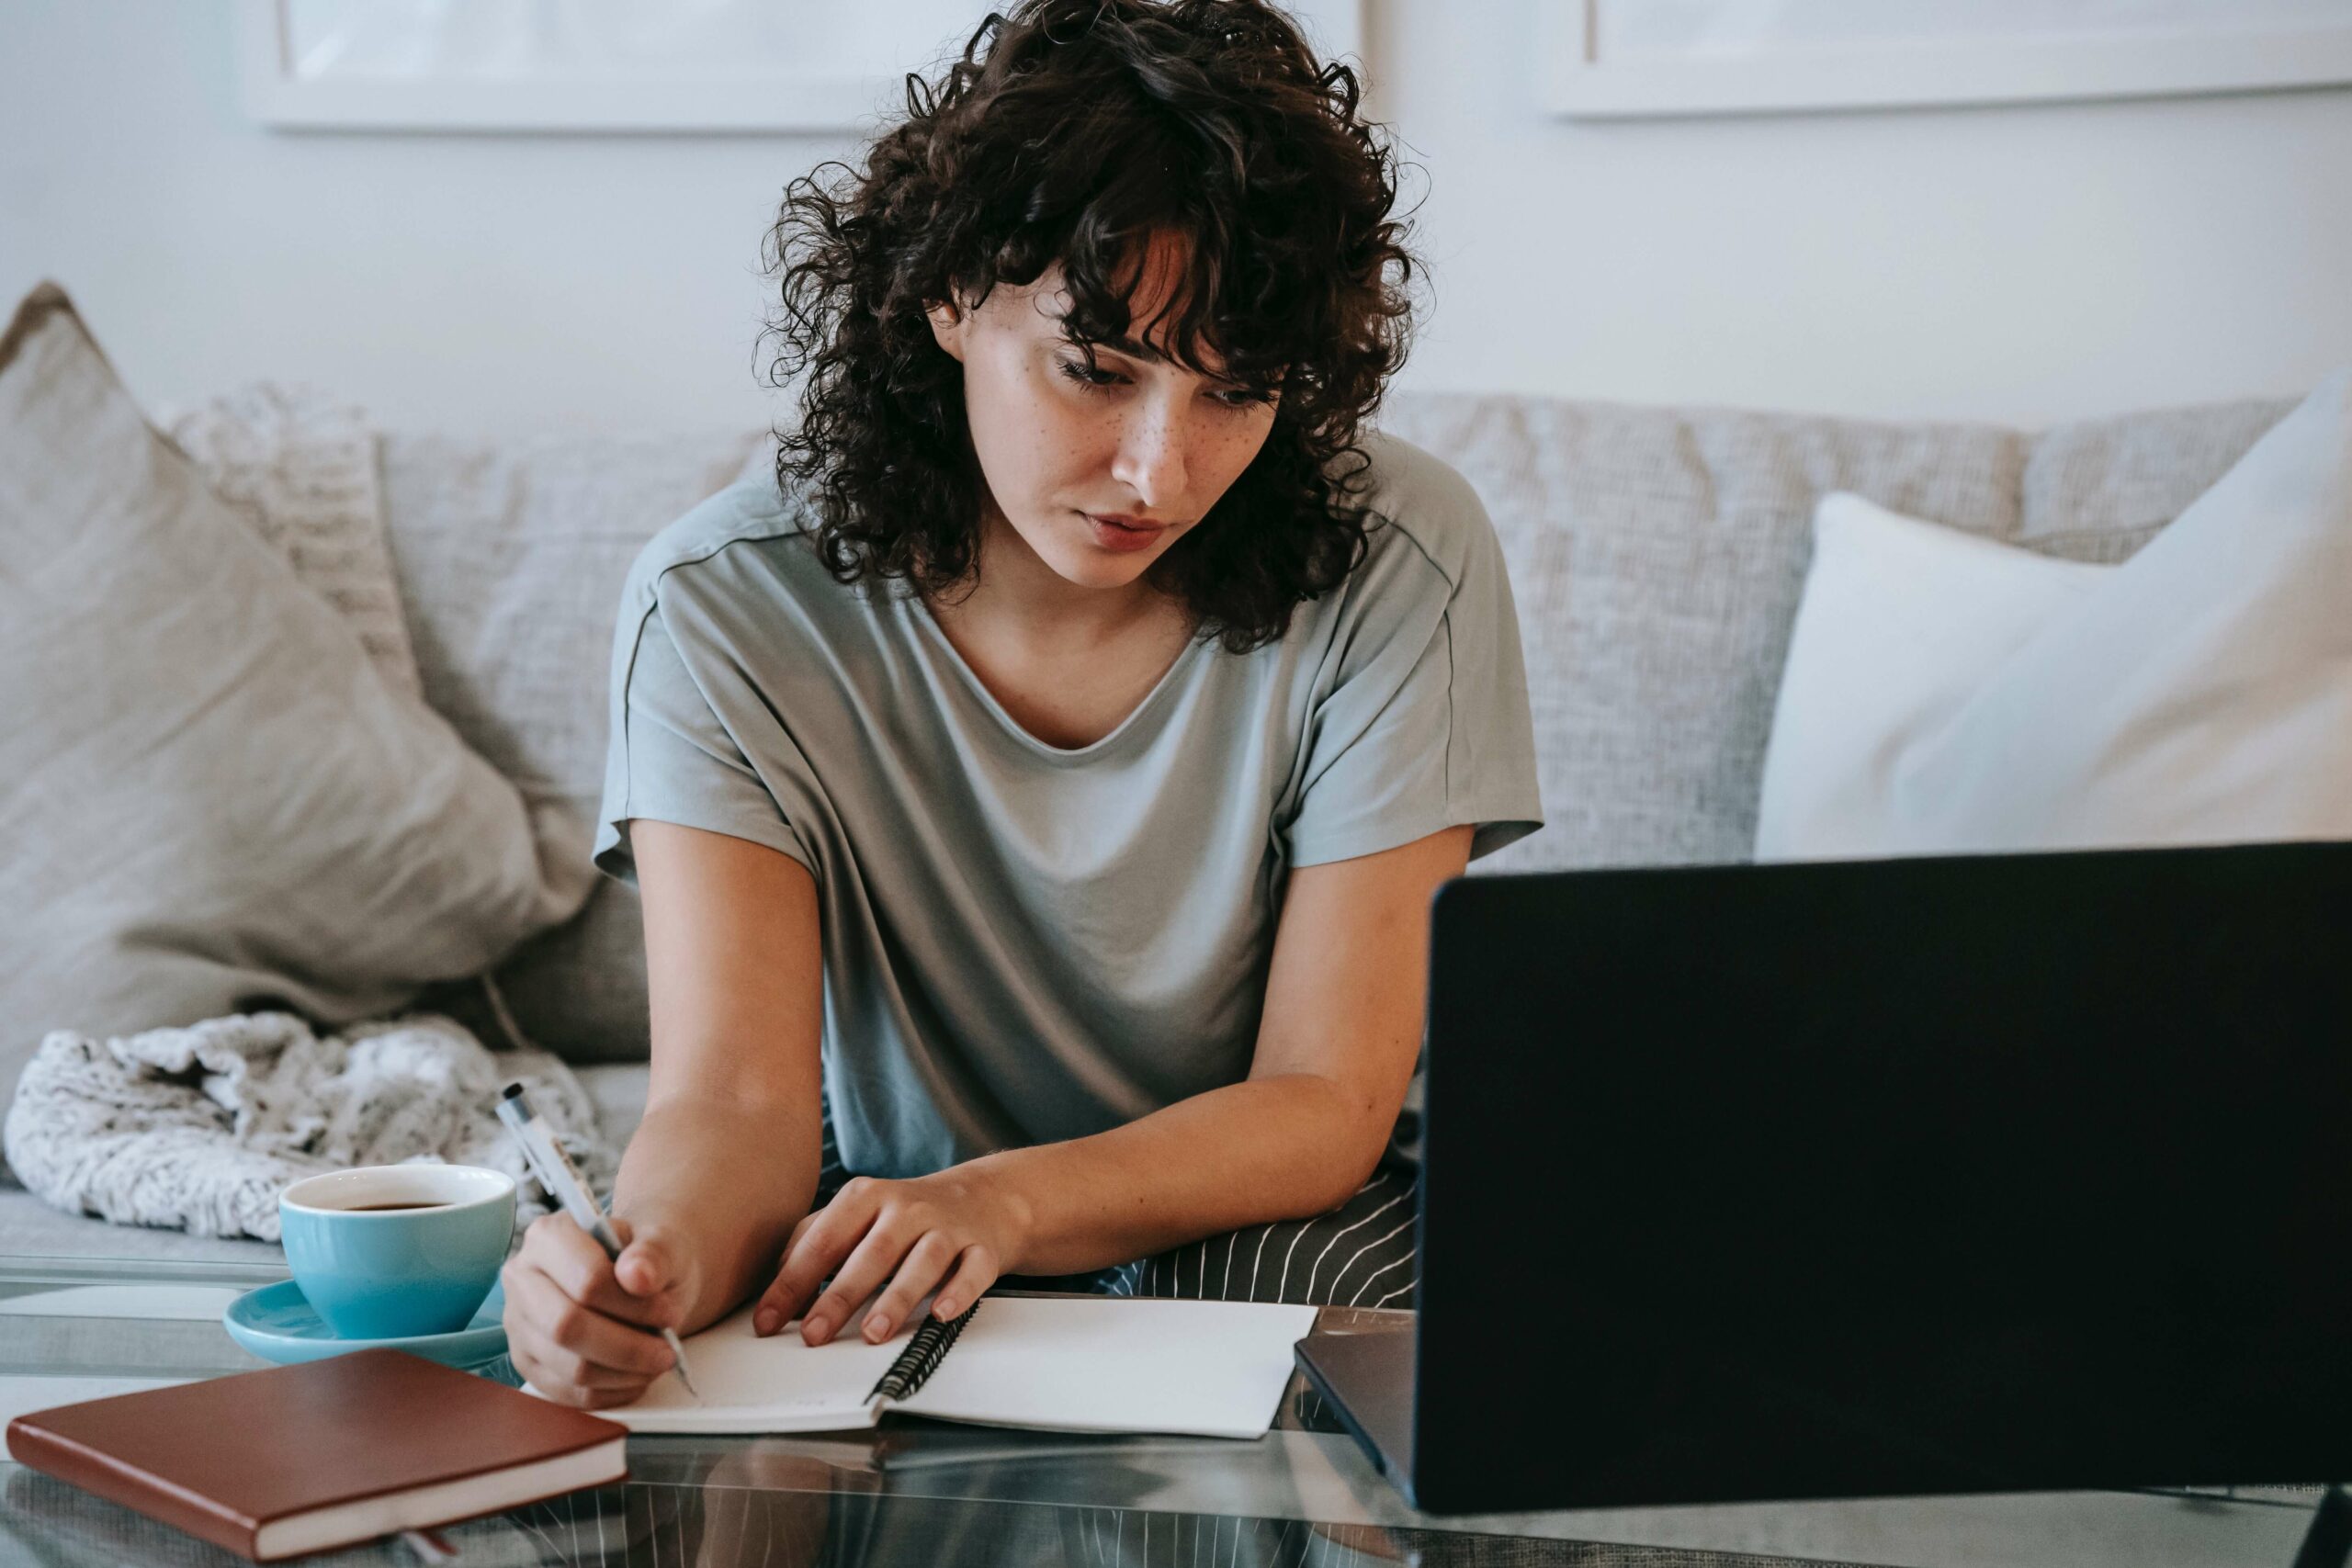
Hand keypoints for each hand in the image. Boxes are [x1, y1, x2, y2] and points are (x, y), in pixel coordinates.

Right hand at [501, 1212, 694, 1408]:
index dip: (634, 1306)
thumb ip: (654, 1253)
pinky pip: (568, 1393)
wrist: (637, 1275)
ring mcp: (519, 1324)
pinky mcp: (527, 1362)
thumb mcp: (663, 1243)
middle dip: (627, 1347)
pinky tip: (635, 1376)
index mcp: (549, 1236)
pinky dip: (611, 1392)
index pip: (587, 1281)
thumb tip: (637, 1275)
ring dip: (624, 1373)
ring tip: (656, 1361)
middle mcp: (522, 1278)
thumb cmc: (645, 1259)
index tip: (669, 1314)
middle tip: (667, 1351)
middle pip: (568, 1327)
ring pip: (569, 1367)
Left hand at [752, 1170, 1030, 1345]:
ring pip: (923, 1261)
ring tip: (874, 1333)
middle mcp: (906, 1209)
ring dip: (897, 1297)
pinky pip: (973, 1270)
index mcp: (866, 1197)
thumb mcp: (855, 1214)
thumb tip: (774, 1289)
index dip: (792, 1282)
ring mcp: (946, 1228)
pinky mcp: (981, 1249)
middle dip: (839, 1295)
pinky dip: (959, 1292)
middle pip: (871, 1253)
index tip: (769, 1320)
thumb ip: (811, 1241)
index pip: (823, 1240)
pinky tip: (942, 1313)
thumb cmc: (904, 1216)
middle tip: (814, 1334)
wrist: (981, 1199)